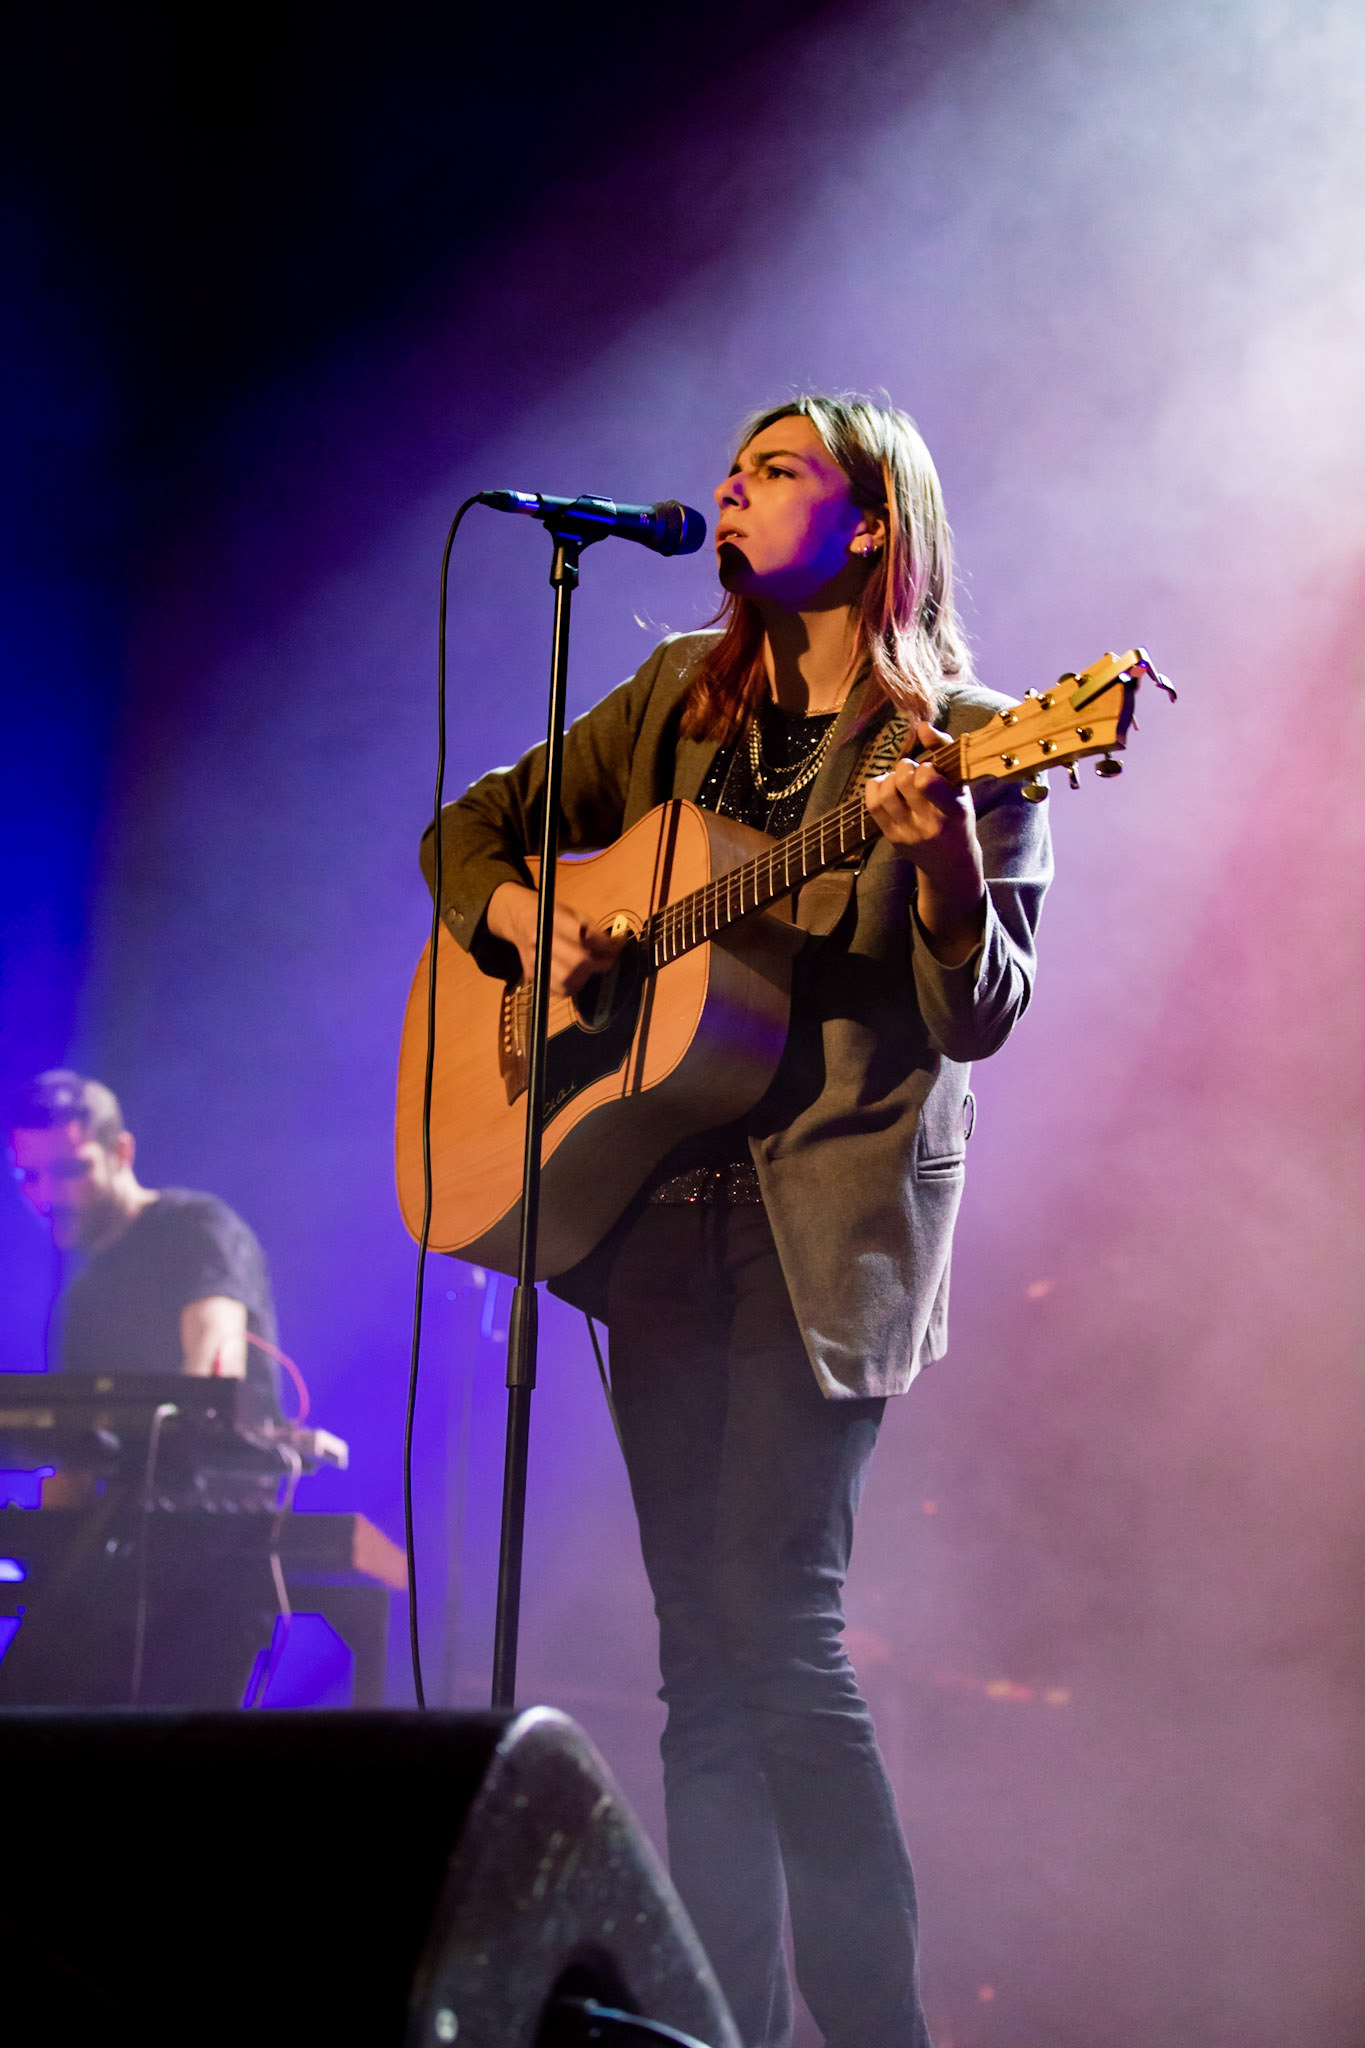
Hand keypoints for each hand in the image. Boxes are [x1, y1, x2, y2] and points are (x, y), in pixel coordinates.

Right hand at [486, 881, 624, 996]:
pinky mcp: (532, 975)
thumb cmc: (553, 916)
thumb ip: (594, 931)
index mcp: (552, 920)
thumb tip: (617, 946)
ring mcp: (534, 960)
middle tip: (608, 960)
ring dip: (586, 976)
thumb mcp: (574, 913)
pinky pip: (559, 991)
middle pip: (576, 962)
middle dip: (599, 964)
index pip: (582, 936)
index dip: (604, 945)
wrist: (520, 920)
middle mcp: (540, 941)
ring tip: (591, 968)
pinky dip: (573, 986)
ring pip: (567, 980)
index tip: (617, 947)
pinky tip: (577, 975)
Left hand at [865, 721, 985, 961]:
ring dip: (889, 777)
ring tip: (899, 778)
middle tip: (911, 770)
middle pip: (903, 782)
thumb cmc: (958, 817)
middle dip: (904, 767)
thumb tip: (922, 726)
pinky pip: (872, 806)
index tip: (929, 769)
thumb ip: (945, 752)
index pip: (927, 782)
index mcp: (953, 810)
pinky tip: (886, 786)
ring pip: (885, 793)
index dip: (923, 768)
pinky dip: (875, 787)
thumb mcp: (961, 787)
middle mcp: (929, 824)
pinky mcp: (891, 837)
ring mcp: (907, 832)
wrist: (951, 862)